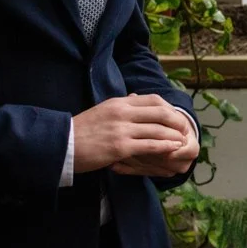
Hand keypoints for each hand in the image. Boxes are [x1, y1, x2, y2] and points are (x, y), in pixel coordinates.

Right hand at [72, 94, 192, 173]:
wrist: (60, 145)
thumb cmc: (82, 130)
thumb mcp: (103, 110)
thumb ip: (122, 105)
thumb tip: (136, 97)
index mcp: (120, 103)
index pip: (154, 100)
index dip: (170, 109)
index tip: (177, 118)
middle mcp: (122, 113)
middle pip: (161, 113)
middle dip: (178, 122)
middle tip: (186, 130)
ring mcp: (121, 130)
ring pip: (158, 130)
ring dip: (175, 137)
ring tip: (183, 142)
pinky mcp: (120, 147)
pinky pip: (150, 145)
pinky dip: (165, 147)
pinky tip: (173, 150)